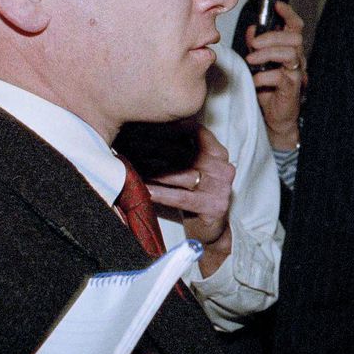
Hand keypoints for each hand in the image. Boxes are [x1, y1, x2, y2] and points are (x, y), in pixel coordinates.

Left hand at [147, 125, 234, 275]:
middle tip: (129, 145)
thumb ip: (179, 147)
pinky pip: (181, 197)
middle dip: (154, 149)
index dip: (167, 128)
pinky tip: (143, 190)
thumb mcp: (191, 166)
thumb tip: (147, 127)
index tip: (143, 125)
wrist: (209, 228)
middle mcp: (223, 167)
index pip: (194, 132)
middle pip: (185, 153)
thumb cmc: (194, 193)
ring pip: (182, 174)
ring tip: (133, 167)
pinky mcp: (214, 206)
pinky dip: (160, 193)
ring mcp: (221, 187)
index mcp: (219, 152)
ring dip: (154, 171)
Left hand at [246, 0, 305, 150]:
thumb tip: (251, 30)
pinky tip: (256, 80)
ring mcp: (297, 73)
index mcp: (290, 50)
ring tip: (251, 60)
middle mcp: (297, 59)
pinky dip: (264, 76)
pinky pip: (281, 76)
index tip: (276, 5)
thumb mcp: (259, 62)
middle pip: (294, 38)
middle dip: (272, 36)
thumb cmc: (269, 89)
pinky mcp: (292, 88)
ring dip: (267, 54)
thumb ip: (257, 45)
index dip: (288, 14)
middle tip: (254, 43)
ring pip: (290, 54)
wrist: (274, 117)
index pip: (295, 26)